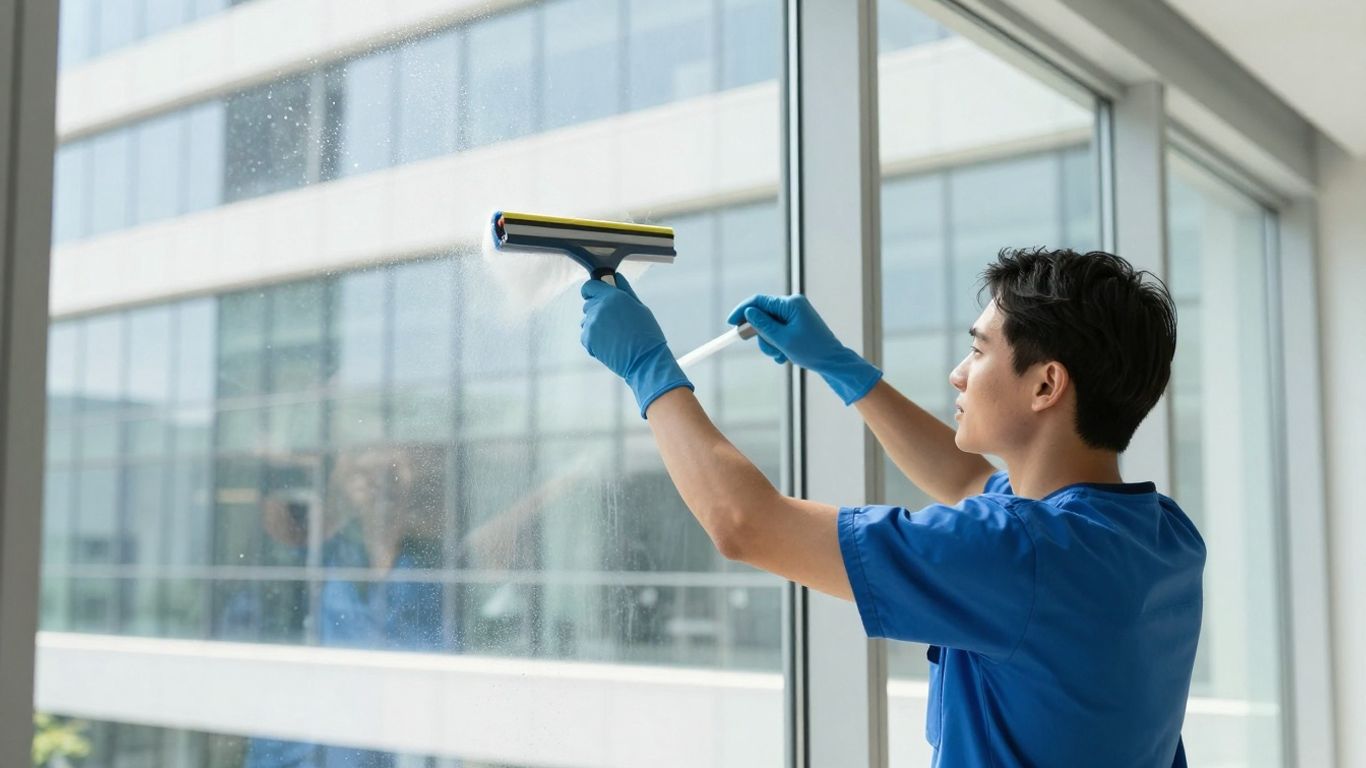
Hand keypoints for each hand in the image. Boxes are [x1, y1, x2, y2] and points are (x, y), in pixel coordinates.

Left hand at [581, 274, 692, 417]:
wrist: (645, 361)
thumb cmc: (647, 335)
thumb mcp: (640, 307)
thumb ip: (625, 290)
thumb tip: (616, 278)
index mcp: (612, 297)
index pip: (589, 287)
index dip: (594, 291)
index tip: (598, 296)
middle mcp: (599, 308)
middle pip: (588, 304)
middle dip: (598, 310)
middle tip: (614, 321)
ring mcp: (591, 325)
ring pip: (587, 321)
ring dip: (596, 325)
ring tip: (613, 335)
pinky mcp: (588, 340)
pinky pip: (586, 336)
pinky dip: (594, 340)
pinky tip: (610, 344)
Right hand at [727, 293, 881, 404]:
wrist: (833, 361)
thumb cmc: (811, 351)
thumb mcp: (783, 340)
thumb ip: (763, 325)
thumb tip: (748, 312)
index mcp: (791, 304)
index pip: (759, 301)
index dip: (742, 311)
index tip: (731, 323)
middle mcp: (793, 305)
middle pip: (763, 315)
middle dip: (762, 335)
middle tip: (770, 350)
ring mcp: (795, 314)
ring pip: (769, 326)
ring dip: (770, 343)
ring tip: (781, 356)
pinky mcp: (796, 323)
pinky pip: (777, 330)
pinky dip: (777, 343)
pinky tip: (785, 356)